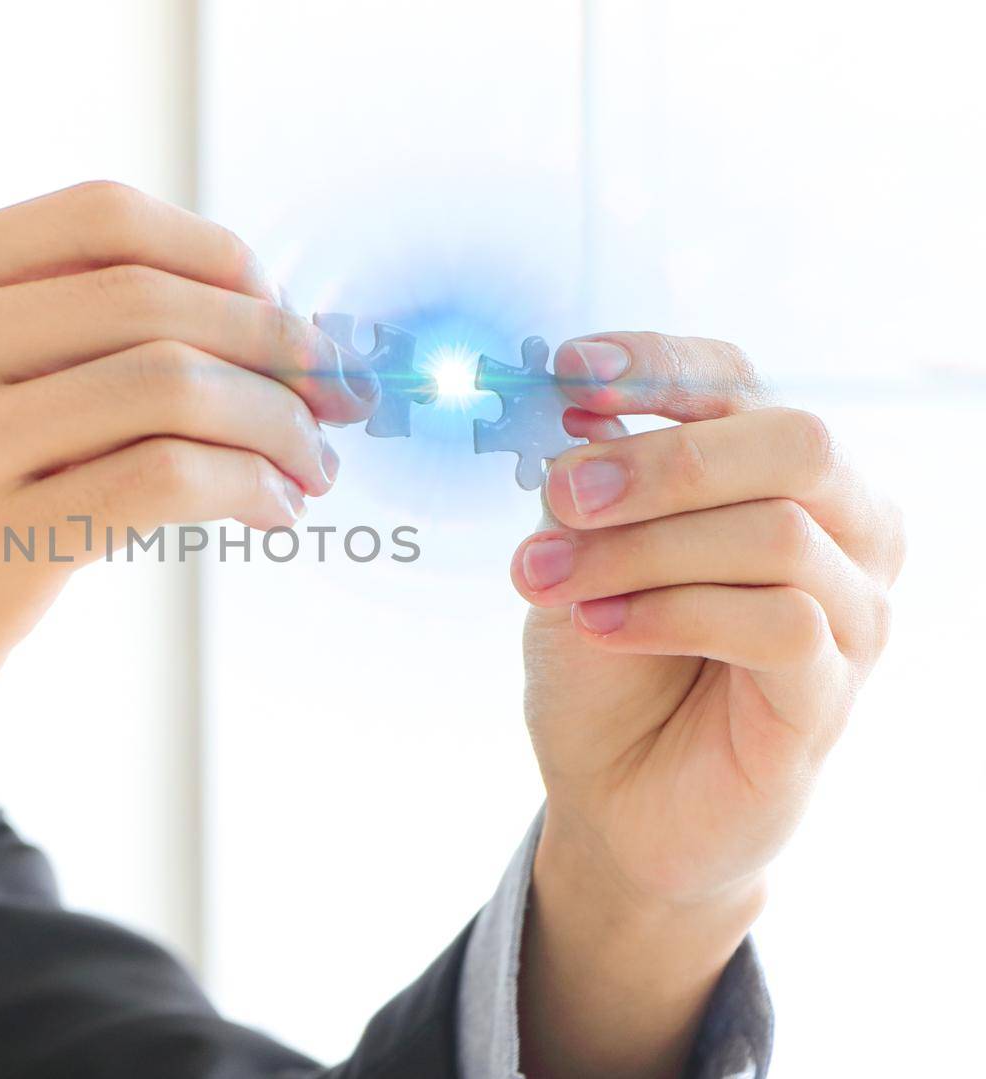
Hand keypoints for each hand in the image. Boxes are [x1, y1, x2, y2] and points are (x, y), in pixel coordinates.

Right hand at [0, 182, 378, 969]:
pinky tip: (272, 510)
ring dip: (275, 419)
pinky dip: (248, 485)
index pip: (98, 217)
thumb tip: (210, 317)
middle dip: (271, 336)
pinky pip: (164, 480)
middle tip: (328, 388)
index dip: (216, 254)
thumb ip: (9, 337)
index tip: (273, 308)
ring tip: (313, 462)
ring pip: (171, 382)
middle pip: (150, 293)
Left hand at [509, 332, 903, 1076]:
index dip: (656, 367)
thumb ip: (587, 481)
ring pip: (776, 534)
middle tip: (562, 497)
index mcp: (776, 473)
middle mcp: (843, 527)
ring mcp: (852, 612)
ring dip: (640, 552)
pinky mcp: (831, 693)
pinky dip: (672, 614)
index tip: (569, 375)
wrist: (612, 795)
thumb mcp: (580, 552)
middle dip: (665, 461)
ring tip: (548, 580)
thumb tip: (573, 410)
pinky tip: (598, 626)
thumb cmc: (605, 661)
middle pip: (794, 441)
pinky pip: (778, 623)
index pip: (739, 378)